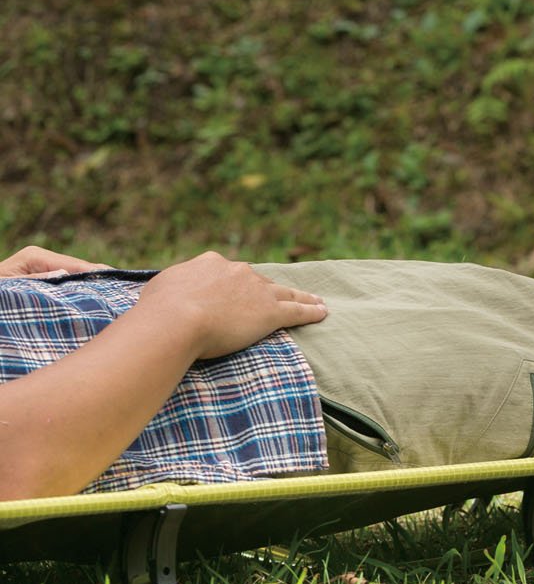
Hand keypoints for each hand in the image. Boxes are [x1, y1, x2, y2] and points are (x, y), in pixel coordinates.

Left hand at [0, 245, 114, 277]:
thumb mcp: (10, 288)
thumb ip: (35, 281)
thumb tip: (64, 274)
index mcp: (35, 256)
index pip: (71, 264)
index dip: (93, 272)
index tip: (114, 279)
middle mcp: (43, 256)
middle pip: (78, 266)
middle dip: (98, 275)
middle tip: (124, 284)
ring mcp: (46, 264)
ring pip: (77, 271)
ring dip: (94, 281)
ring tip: (118, 287)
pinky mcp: (48, 273)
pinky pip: (71, 277)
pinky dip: (85, 284)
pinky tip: (101, 290)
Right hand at [135, 251, 327, 359]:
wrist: (176, 320)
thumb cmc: (159, 309)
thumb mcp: (160, 289)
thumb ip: (172, 288)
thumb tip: (165, 294)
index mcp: (211, 263)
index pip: (228, 272)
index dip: (234, 284)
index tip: (237, 291)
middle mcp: (237, 271)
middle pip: (259, 281)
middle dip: (268, 290)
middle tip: (279, 297)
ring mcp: (256, 291)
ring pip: (285, 293)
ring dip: (301, 296)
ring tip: (316, 301)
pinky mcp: (270, 312)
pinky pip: (297, 310)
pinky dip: (311, 311)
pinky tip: (323, 313)